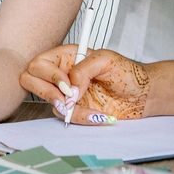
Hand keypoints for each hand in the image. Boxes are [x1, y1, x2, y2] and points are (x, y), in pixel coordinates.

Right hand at [20, 45, 150, 122]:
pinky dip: (80, 118)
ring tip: (87, 107)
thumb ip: (83, 70)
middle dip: (47, 92)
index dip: (49, 75)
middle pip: (30, 79)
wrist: (143, 95)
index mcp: (67, 56)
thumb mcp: (106, 61)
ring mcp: (66, 93)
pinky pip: (65, 116)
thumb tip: (69, 90)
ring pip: (49, 102)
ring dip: (68, 108)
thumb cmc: (128, 73)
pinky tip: (96, 114)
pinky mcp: (74, 109)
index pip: (40, 62)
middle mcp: (62, 73)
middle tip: (68, 98)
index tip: (68, 86)